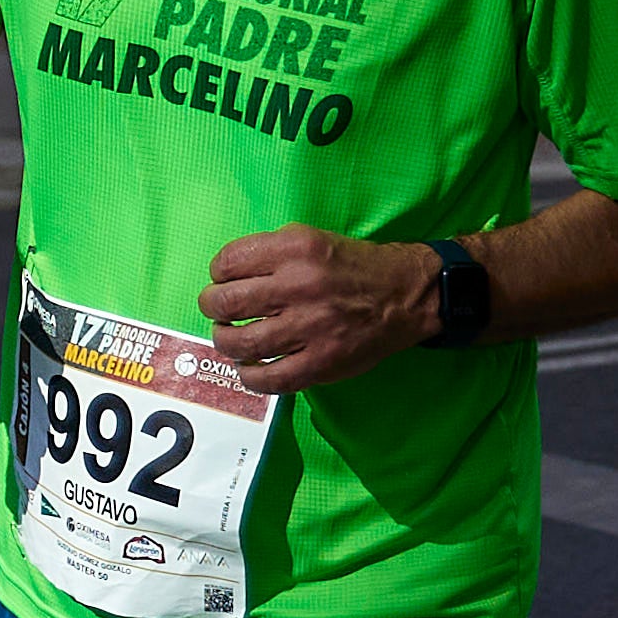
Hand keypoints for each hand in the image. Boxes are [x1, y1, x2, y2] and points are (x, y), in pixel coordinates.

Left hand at [198, 227, 439, 392]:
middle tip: (219, 311)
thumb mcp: (311, 238)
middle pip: (226, 303)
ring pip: (241, 342)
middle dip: (213, 308)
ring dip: (225, 341)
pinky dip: (249, 376)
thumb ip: (269, 252)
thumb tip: (226, 276)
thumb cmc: (352, 266)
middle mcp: (299, 286)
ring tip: (231, 338)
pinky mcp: (321, 363)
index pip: (228, 262)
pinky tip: (250, 368)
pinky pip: (269, 379)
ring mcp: (310, 328)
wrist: (404, 295)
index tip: (224, 280)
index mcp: (295, 249)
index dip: (218, 274)